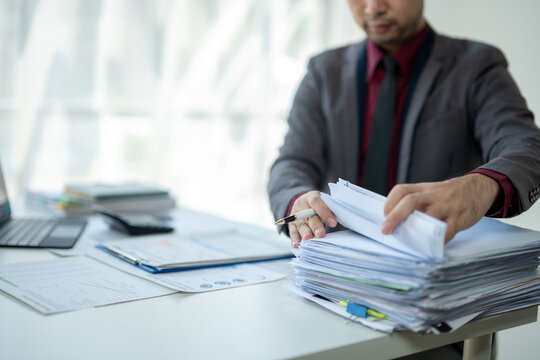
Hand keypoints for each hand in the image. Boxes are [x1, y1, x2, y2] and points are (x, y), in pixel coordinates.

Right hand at [288, 191, 337, 247]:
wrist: (305, 203)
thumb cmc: (320, 204)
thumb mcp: (324, 201)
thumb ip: (329, 208)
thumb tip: (335, 221)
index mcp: (311, 197)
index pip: (316, 202)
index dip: (324, 212)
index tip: (333, 222)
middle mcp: (302, 206)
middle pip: (308, 216)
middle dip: (315, 226)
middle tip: (320, 234)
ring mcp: (295, 216)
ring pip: (300, 225)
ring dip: (304, 233)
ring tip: (308, 239)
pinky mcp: (291, 225)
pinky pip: (292, 232)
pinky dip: (294, 239)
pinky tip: (296, 245)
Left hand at [382, 174, 499, 242]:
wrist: (479, 188)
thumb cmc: (448, 194)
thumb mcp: (431, 192)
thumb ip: (416, 204)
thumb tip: (395, 222)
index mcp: (423, 189)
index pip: (402, 190)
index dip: (390, 201)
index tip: (383, 215)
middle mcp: (433, 195)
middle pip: (411, 201)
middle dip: (396, 216)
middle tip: (386, 229)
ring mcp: (447, 205)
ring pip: (429, 216)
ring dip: (416, 230)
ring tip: (407, 241)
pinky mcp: (459, 217)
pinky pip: (447, 231)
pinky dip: (438, 240)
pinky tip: (431, 247)